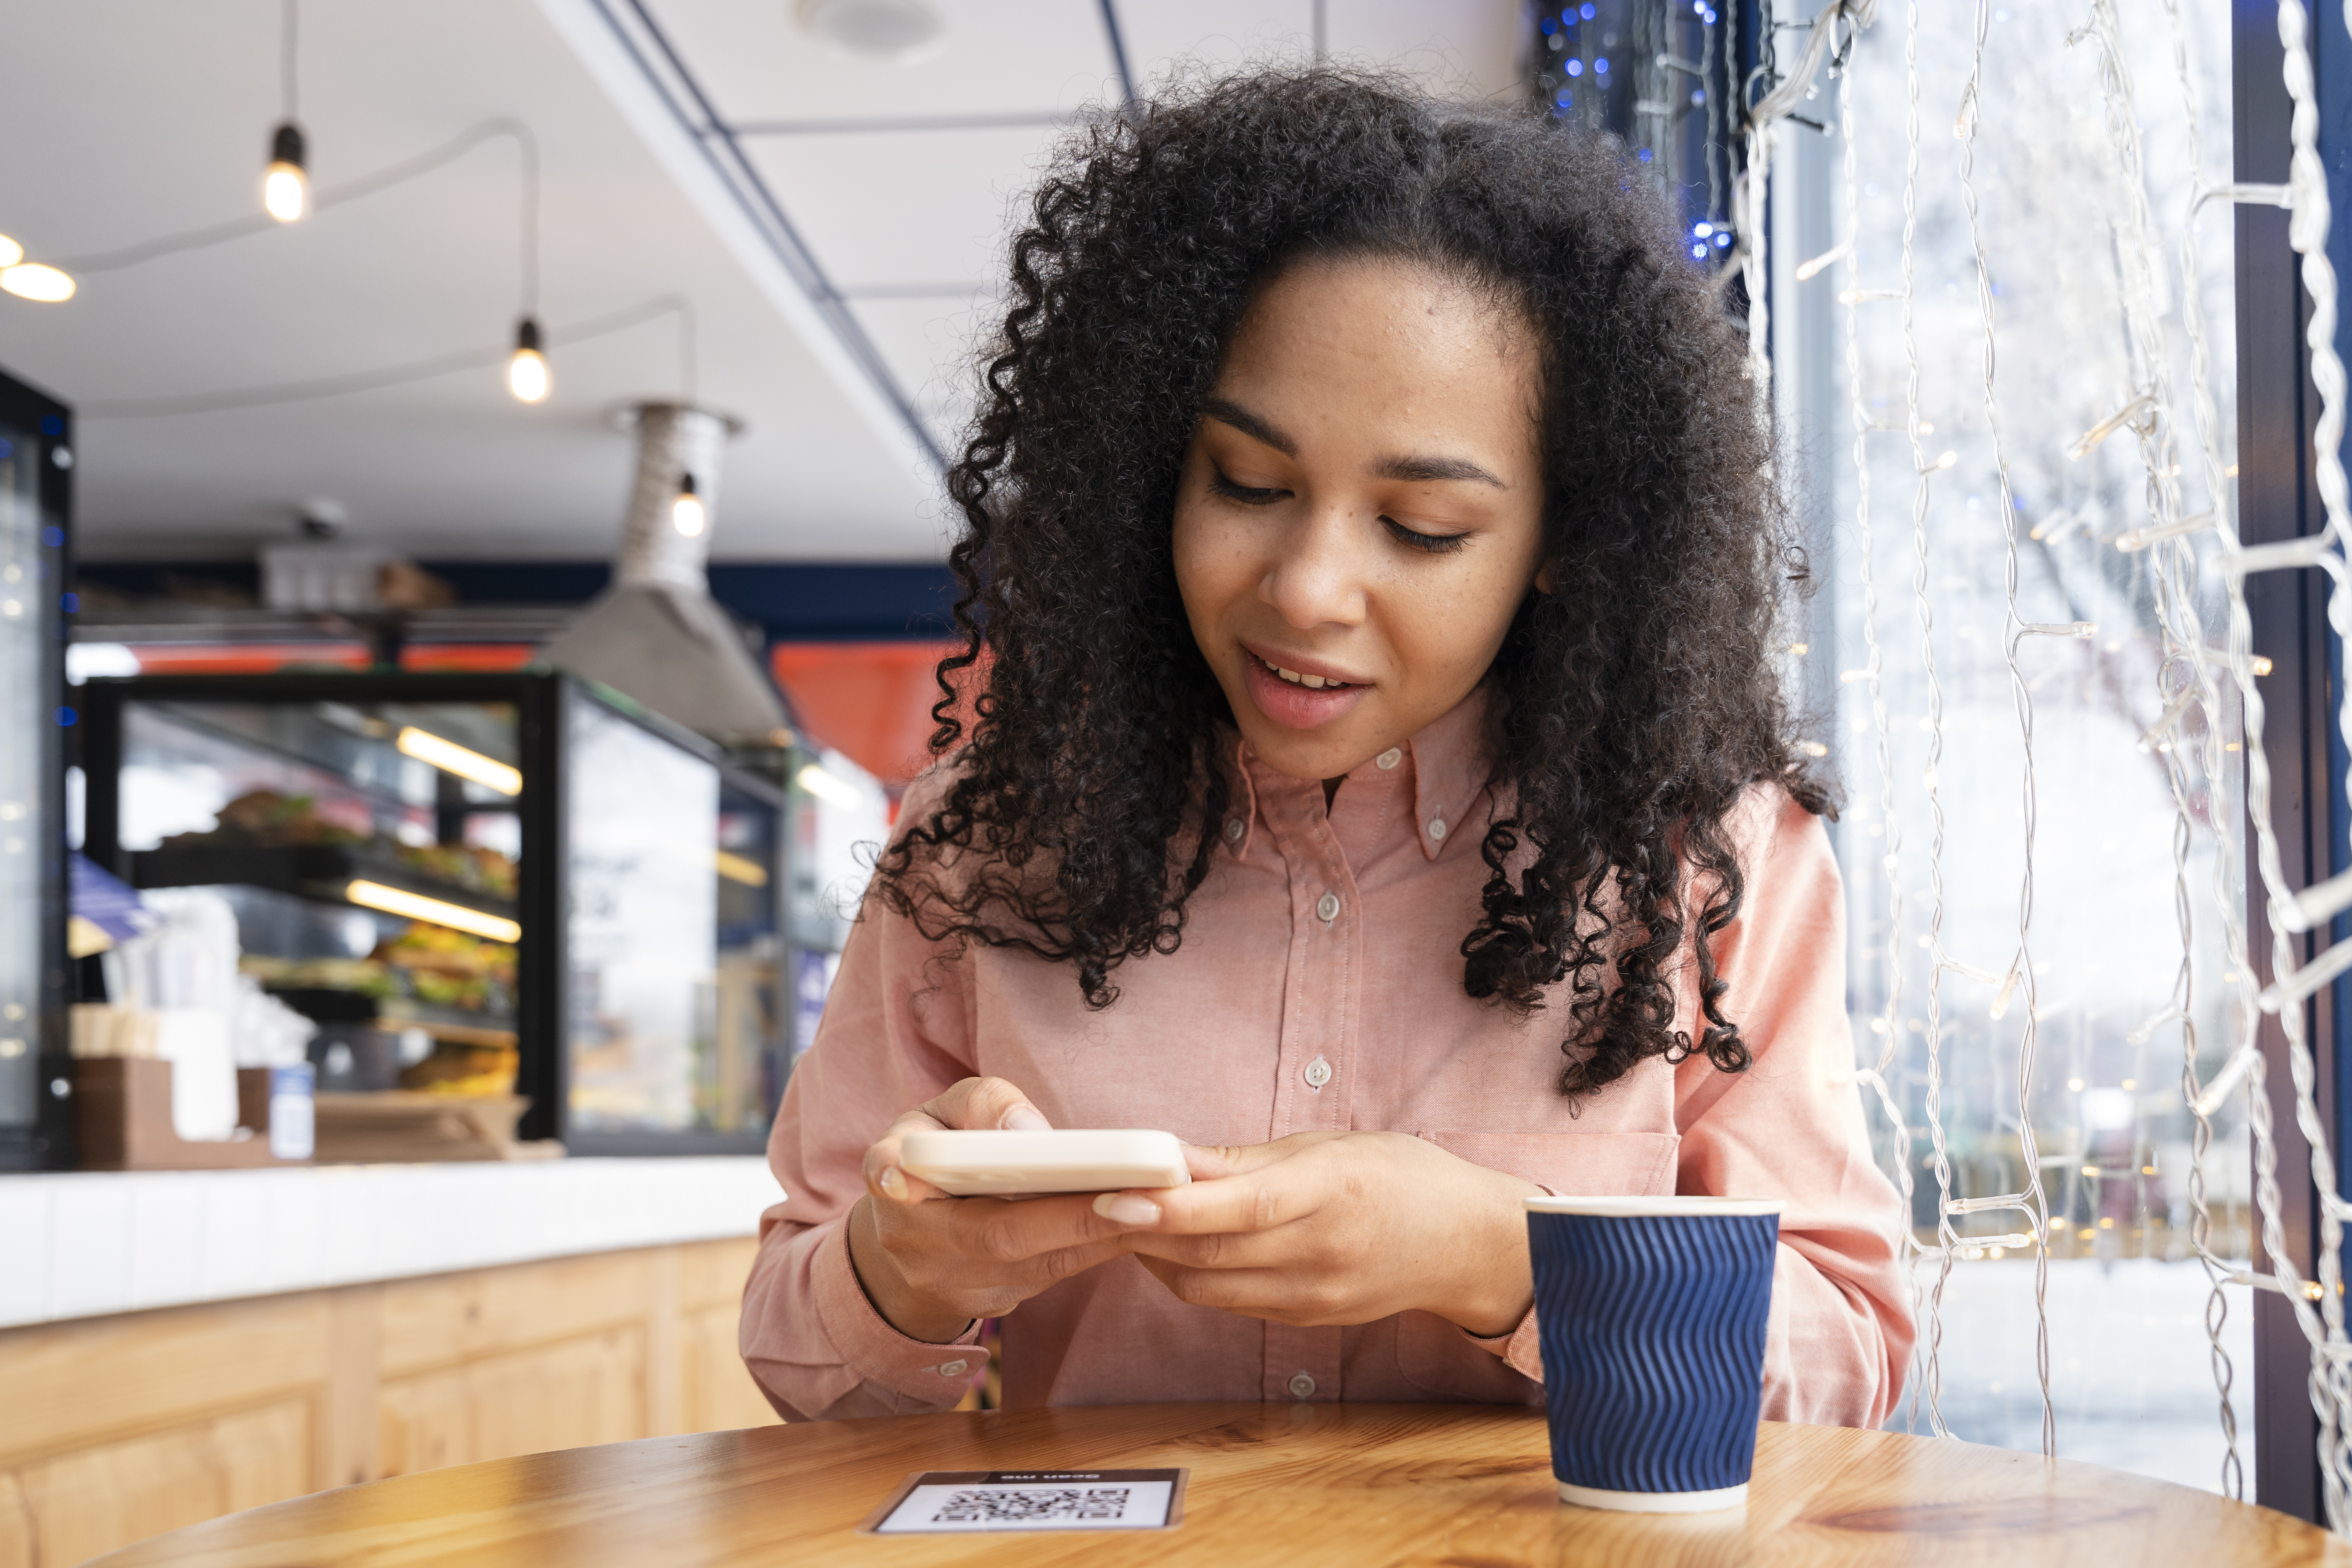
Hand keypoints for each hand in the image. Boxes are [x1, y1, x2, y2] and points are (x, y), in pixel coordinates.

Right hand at [847, 1076, 1148, 1343]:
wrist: (899, 1241)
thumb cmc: (925, 1158)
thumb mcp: (934, 1115)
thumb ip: (979, 1105)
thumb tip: (1031, 1131)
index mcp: (898, 1189)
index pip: (928, 1186)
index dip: (976, 1178)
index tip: (1049, 1166)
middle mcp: (924, 1248)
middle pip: (1007, 1239)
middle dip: (1079, 1218)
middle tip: (1145, 1196)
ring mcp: (961, 1285)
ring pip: (1040, 1266)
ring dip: (1103, 1237)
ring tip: (1158, 1206)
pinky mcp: (998, 1301)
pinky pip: (1053, 1278)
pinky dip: (1099, 1249)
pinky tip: (1141, 1224)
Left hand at [1112, 1132, 1539, 1336]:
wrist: (1467, 1244)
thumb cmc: (1400, 1177)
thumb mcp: (1329, 1146)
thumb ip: (1245, 1160)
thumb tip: (1173, 1157)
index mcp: (1330, 1191)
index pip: (1235, 1208)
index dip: (1169, 1207)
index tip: (1112, 1194)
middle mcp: (1320, 1251)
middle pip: (1209, 1253)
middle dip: (1141, 1231)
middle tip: (1093, 1202)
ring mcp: (1313, 1294)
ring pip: (1207, 1285)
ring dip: (1157, 1257)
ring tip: (1128, 1221)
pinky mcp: (1306, 1319)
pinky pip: (1230, 1301)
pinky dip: (1192, 1275)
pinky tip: (1175, 1248)